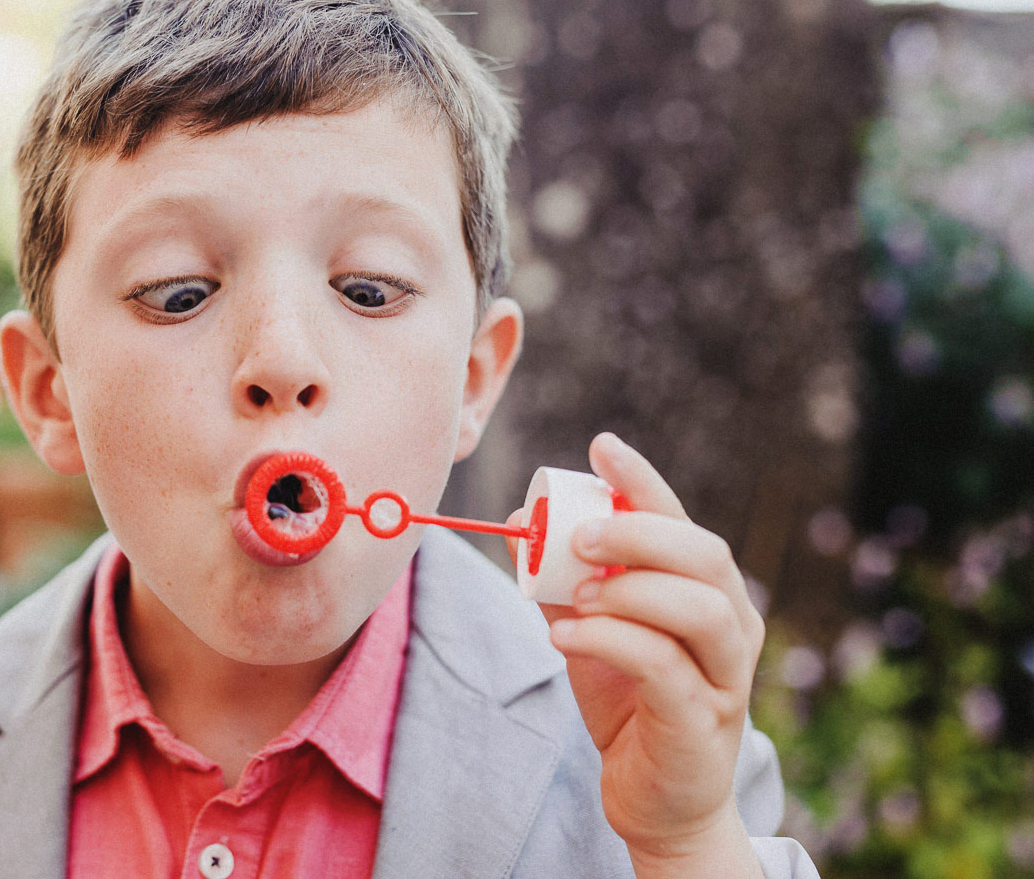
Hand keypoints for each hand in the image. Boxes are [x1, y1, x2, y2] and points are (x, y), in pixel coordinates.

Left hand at [506, 433, 766, 876]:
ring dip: (629, 590)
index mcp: (706, 592)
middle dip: (638, 534)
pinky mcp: (702, 723)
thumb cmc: (630, 704)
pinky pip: (664, 666)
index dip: (643, 482)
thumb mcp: (592, 631)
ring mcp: (725, 676)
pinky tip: (566, 635)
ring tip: (576, 596)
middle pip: (703, 556)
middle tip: (577, 536)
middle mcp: (730, 626)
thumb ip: (565, 581)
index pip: (682, 522)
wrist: (657, 801)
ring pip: (698, 608)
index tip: (601, 447)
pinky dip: (611, 640)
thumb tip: (519, 524)